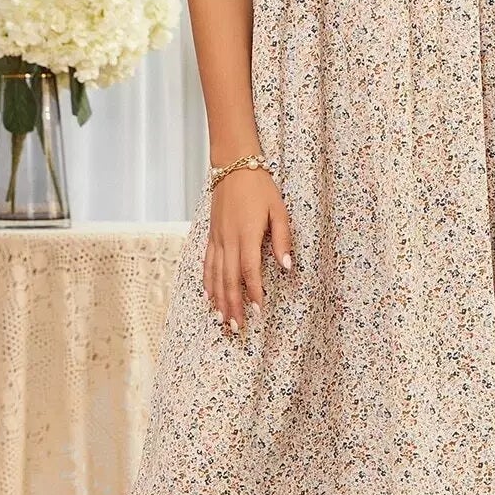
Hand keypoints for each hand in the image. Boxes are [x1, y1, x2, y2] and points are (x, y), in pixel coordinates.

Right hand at [205, 164, 291, 338]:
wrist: (233, 166)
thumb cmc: (260, 188)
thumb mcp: (279, 210)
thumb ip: (283, 239)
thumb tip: (286, 266)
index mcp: (247, 235)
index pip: (250, 271)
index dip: (253, 292)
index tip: (258, 311)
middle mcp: (228, 240)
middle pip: (229, 280)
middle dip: (234, 305)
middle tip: (238, 328)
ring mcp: (217, 239)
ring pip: (216, 276)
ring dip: (220, 300)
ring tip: (224, 320)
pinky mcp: (212, 236)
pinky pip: (207, 264)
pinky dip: (208, 283)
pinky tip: (210, 297)